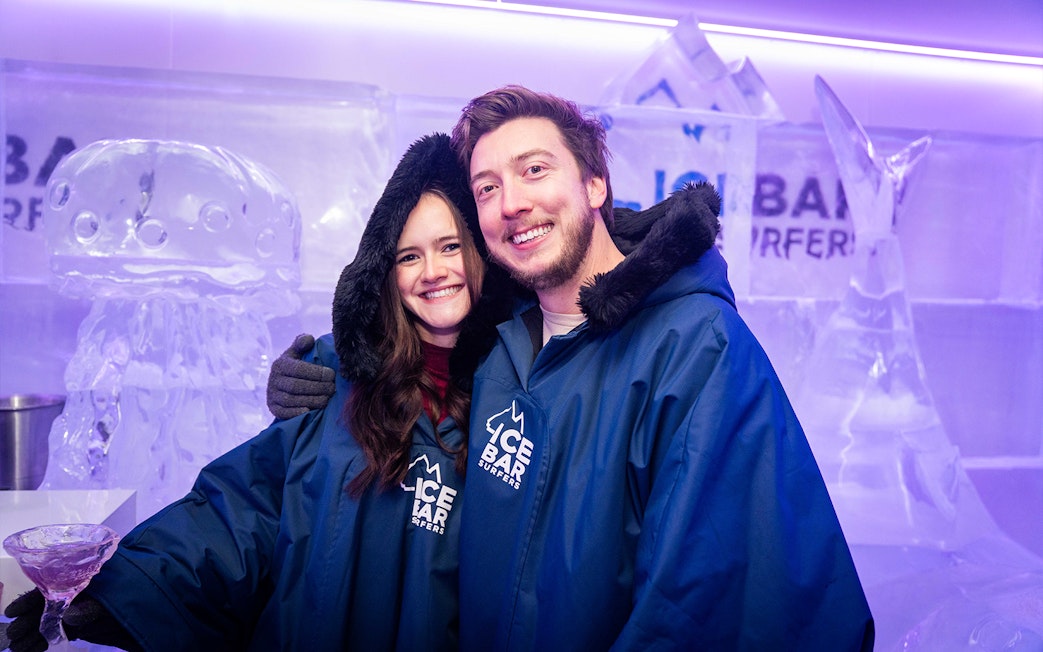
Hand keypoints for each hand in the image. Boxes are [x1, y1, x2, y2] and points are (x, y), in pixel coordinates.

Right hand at [3, 588, 142, 651]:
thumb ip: (93, 606)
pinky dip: (47, 640)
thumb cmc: (138, 592)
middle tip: (13, 639)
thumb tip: (68, 615)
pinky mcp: (85, 623)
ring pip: (51, 621)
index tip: (13, 612)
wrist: (157, 601)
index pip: (52, 587)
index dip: (31, 599)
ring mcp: (81, 608)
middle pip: (47, 606)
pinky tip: (33, 649)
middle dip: (29, 622)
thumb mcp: (117, 599)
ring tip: (18, 648)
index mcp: (84, 579)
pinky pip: (61, 631)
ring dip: (34, 634)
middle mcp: (79, 592)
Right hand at [266, 333, 336, 418]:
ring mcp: (272, 395)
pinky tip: (311, 410)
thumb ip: (302, 343)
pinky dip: (298, 412)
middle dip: (317, 387)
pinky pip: (285, 413)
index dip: (316, 373)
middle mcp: (273, 380)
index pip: (299, 369)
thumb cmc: (296, 366)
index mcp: (280, 364)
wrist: (282, 385)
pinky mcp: (273, 409)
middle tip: (332, 388)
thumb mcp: (296, 353)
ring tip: (327, 398)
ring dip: (312, 400)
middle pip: (296, 386)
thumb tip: (309, 339)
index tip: (332, 375)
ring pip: (292, 400)